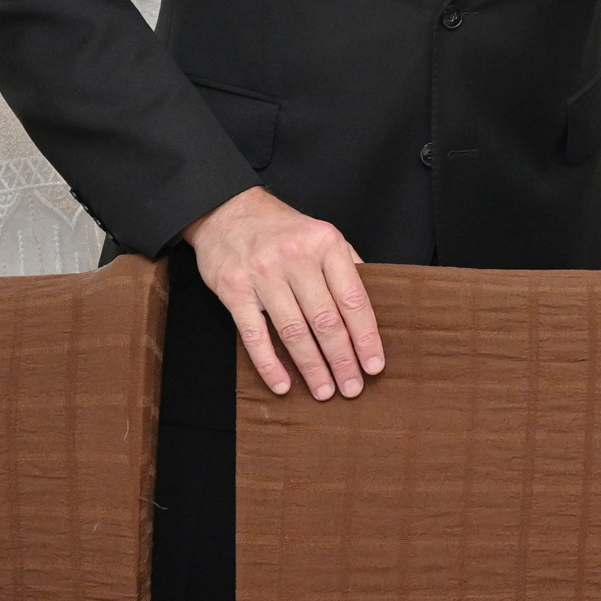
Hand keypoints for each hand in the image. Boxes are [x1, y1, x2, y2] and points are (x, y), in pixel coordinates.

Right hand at [188, 186, 383, 400]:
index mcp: (325, 244)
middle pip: (325, 320)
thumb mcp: (321, 234)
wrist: (227, 210)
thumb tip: (370, 307)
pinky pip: (254, 335)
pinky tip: (283, 385)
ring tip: (324, 391)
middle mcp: (295, 258)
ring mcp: (263, 274)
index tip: (374, 365)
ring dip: (311, 367)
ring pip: (293, 331)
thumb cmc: (281, 228)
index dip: (365, 336)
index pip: (352, 299)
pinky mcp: (234, 290)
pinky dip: (269, 364)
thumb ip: (346, 267)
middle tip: (352, 388)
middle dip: (342, 359)